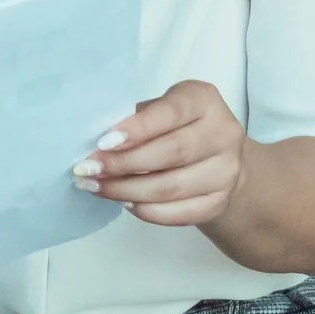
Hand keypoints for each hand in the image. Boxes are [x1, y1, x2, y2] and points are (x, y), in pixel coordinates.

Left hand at [73, 79, 248, 228]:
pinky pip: (180, 213)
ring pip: (171, 187)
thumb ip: (135, 119)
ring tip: (96, 187)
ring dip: (127, 191)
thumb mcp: (158, 109)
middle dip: (123, 164)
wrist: (217, 157)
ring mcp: (226, 170)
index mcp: (203, 100)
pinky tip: (125, 203)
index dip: (137, 129)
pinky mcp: (220, 201)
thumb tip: (97, 141)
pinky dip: (147, 211)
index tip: (102, 143)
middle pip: (171, 153)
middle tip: (88, 170)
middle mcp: (223, 133)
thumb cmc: (175, 126)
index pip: (171, 112)